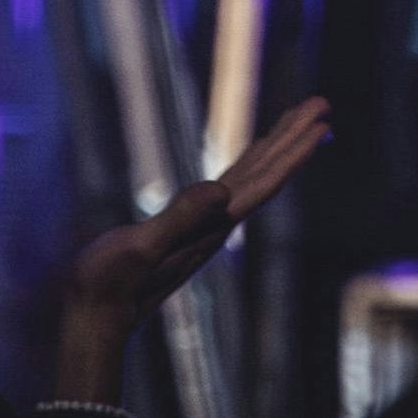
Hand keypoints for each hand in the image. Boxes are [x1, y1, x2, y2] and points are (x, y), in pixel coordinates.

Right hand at [65, 97, 328, 347]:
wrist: (96, 315)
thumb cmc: (110, 283)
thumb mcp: (140, 248)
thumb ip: (179, 219)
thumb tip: (221, 192)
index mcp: (212, 225)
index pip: (265, 182)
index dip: (293, 150)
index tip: (321, 121)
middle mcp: (216, 225)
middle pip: (266, 174)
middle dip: (293, 139)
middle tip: (321, 103)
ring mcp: (203, 226)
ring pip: (250, 179)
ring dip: (275, 149)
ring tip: (294, 125)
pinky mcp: (185, 227)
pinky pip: (227, 186)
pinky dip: (244, 166)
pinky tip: (248, 161)